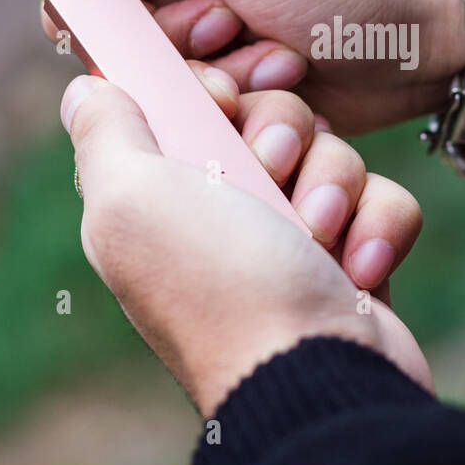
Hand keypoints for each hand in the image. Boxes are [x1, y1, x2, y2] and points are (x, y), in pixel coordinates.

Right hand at [10, 0, 464, 135]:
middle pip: (96, 8)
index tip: (125, 11)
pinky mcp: (217, 60)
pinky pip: (180, 89)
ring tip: (265, 48)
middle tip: (224, 22)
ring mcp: (193, 3)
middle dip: (160, 32)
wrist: (422, 40)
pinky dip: (227, 90)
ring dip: (202, 66)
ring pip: (137, 59)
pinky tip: (278, 72)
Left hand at [62, 67, 430, 416]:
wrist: (317, 376)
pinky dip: (377, 226)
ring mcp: (290, 237)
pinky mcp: (351, 256)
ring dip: (334, 186)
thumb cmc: (220, 288)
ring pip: (331, 151)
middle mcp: (222, 212)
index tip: (221, 103)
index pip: (187, 102)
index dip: (209, 88)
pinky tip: (358, 270)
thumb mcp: (131, 200)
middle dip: (283, 135)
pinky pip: (380, 196)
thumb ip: (106, 133)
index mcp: (159, 196)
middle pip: (269, 115)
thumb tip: (84, 91)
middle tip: (271, 172)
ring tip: (318, 239)